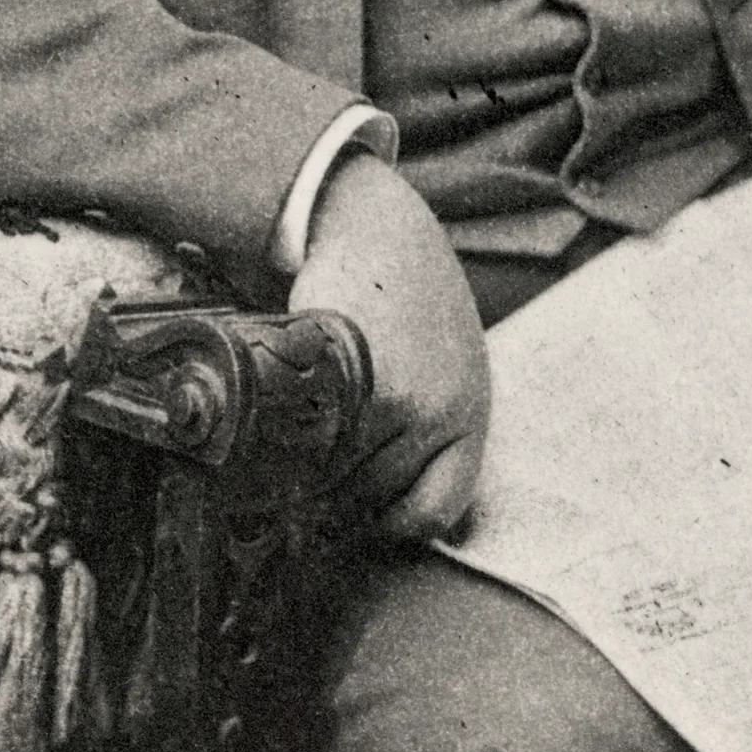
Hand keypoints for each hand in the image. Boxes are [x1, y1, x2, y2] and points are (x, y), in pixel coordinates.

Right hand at [287, 148, 490, 541]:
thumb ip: (428, 434)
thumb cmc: (409, 303)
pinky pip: (311, 439)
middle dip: (337, 495)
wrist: (379, 228)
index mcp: (469, 418)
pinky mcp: (351, 375)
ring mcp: (397, 397)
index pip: (431, 512)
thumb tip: (377, 515)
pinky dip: (289, 436)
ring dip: (308, 468)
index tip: (358, 516)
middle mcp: (441, 414)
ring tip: (295, 440)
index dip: (388, 523)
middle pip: (372, 497)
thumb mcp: (446, 369)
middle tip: (308, 474)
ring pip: (335, 474)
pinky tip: (282, 415)